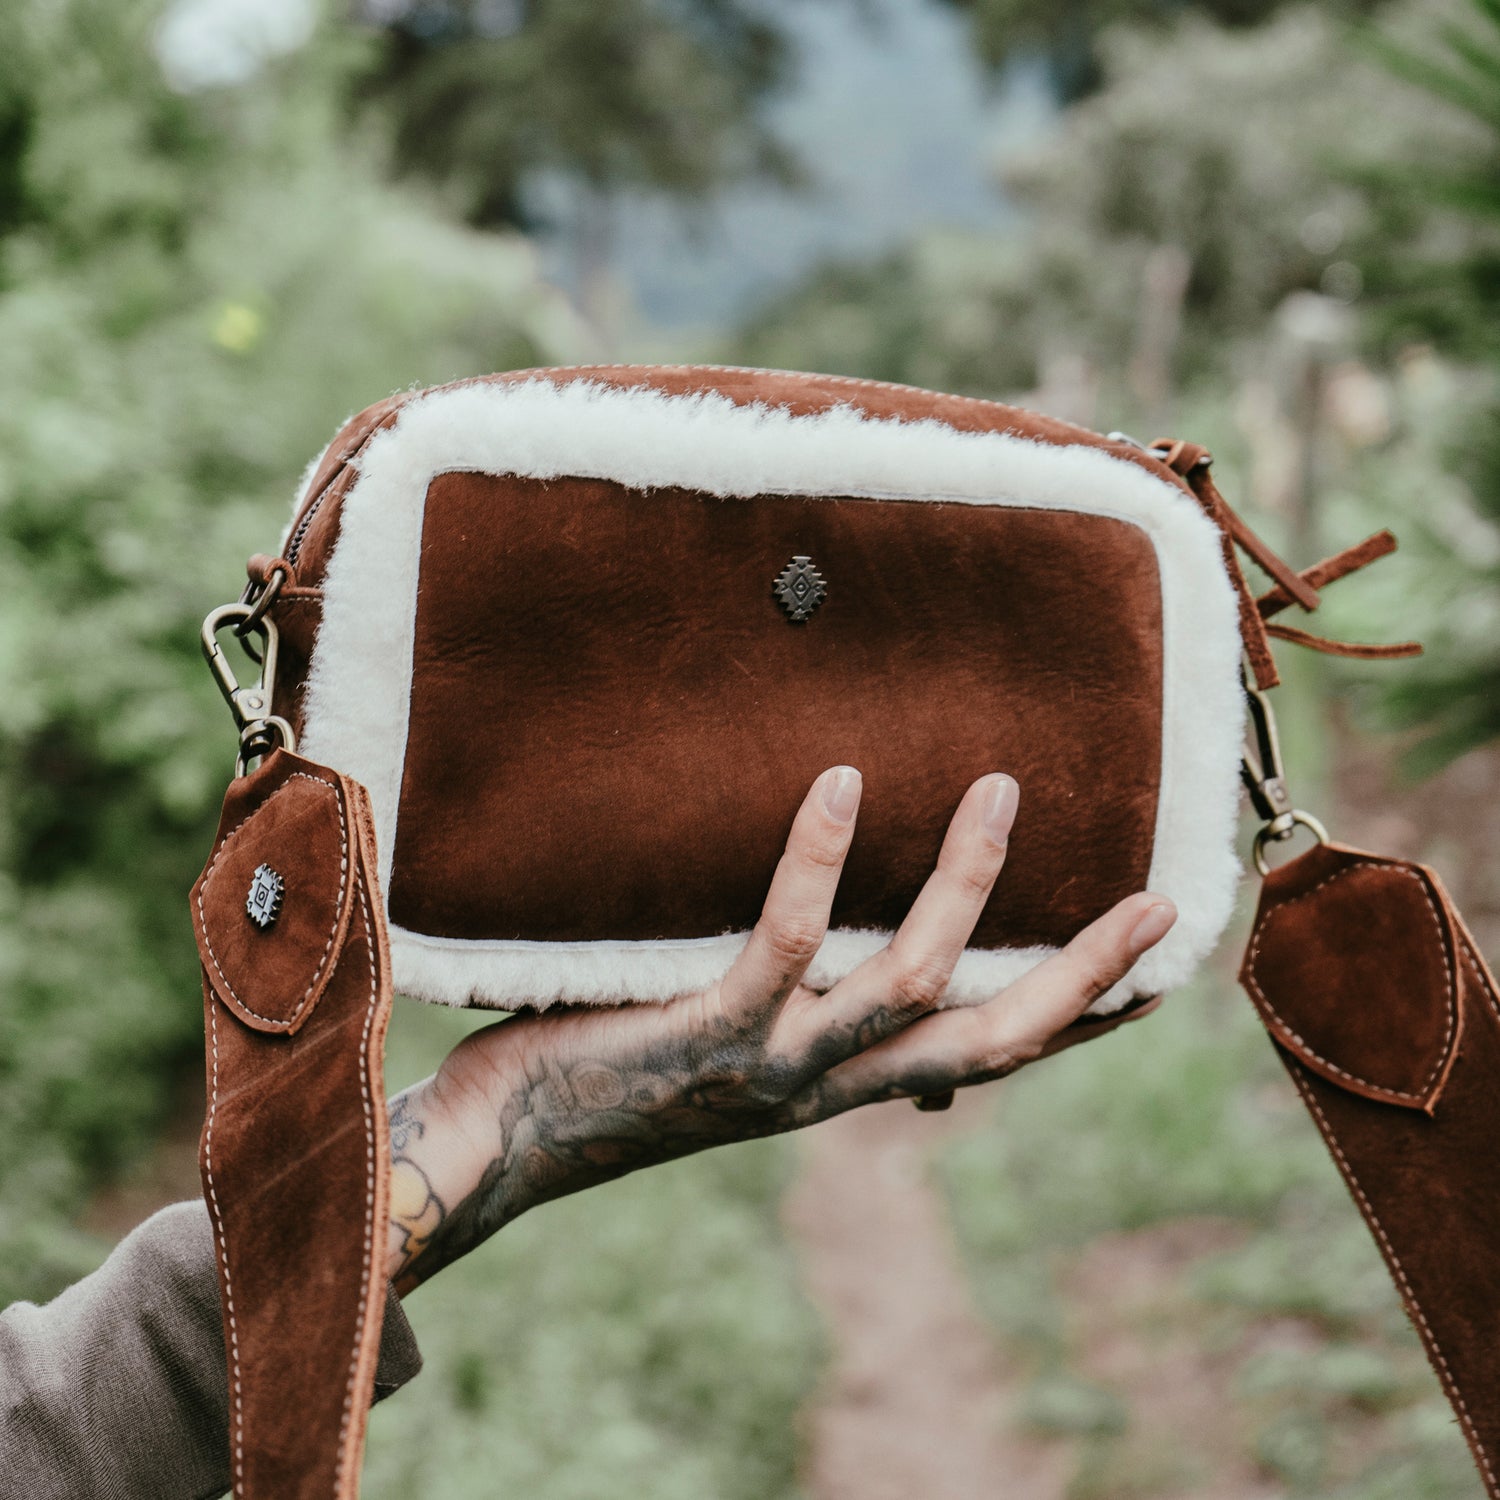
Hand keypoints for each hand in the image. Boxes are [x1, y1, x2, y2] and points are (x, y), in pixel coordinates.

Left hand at [384, 768, 1173, 1290]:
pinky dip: (821, 862)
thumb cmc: (613, 1071)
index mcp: (841, 1087)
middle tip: (1159, 903)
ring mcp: (774, 1064)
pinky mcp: (710, 1032)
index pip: (987, 1059)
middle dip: (1083, 979)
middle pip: (993, 1044)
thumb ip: (795, 1008)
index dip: (1075, 1021)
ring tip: (1001, 791)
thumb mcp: (730, 1046)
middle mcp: (827, 1088)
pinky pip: (788, 944)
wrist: (504, 1142)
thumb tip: (843, 945)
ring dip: (969, 889)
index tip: (1148, 977)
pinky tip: (838, 785)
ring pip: (914, 984)